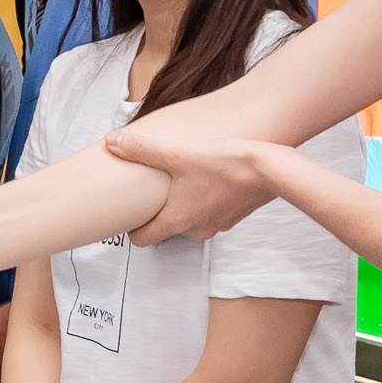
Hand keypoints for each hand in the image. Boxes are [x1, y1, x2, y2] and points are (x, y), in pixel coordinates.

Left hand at [105, 129, 288, 246]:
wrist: (269, 169)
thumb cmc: (224, 164)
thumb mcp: (177, 153)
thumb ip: (141, 149)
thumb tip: (111, 142)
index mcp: (176, 220)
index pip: (142, 239)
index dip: (132, 228)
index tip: (129, 214)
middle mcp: (195, 229)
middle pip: (166, 227)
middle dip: (159, 210)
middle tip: (154, 189)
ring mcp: (216, 224)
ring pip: (190, 219)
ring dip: (184, 204)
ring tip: (182, 180)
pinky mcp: (233, 216)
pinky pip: (210, 212)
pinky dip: (205, 200)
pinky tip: (208, 179)